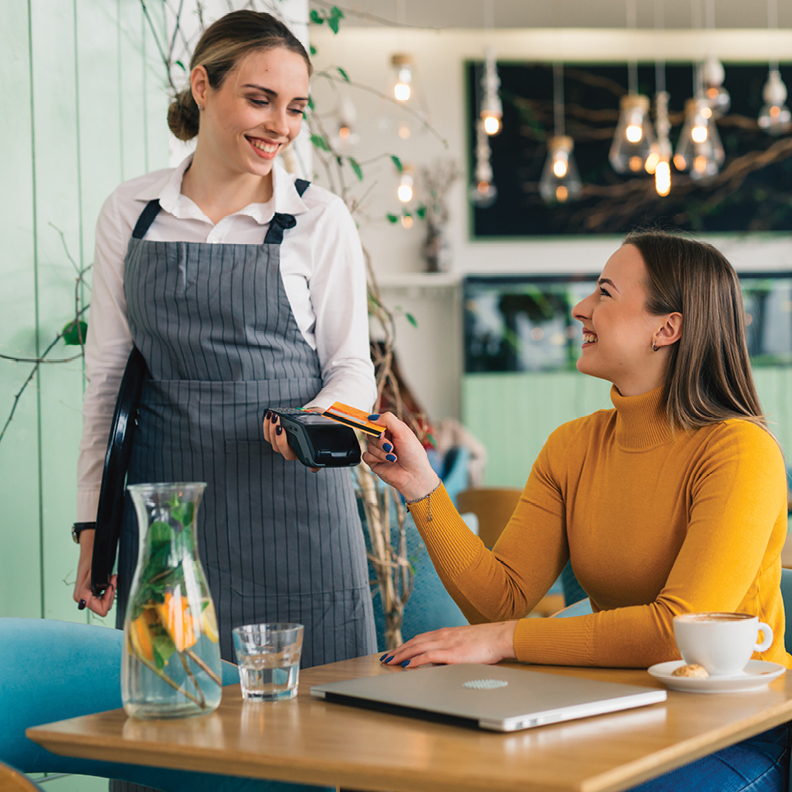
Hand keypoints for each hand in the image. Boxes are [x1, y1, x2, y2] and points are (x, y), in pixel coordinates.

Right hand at [73, 529, 116, 616]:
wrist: (91, 551)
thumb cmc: (93, 560)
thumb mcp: (92, 574)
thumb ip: (87, 590)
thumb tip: (82, 604)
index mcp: (81, 597)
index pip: (102, 610)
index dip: (109, 598)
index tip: (110, 584)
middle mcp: (82, 599)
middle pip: (104, 606)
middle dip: (110, 593)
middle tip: (112, 578)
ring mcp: (85, 597)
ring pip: (104, 602)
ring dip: (110, 590)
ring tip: (110, 577)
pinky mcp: (89, 593)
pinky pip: (102, 597)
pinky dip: (107, 589)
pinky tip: (108, 579)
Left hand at [262, 408, 321, 471]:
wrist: (320, 419)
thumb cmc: (322, 429)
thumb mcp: (324, 437)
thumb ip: (321, 453)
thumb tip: (314, 469)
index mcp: (299, 454)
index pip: (287, 453)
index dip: (281, 442)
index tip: (281, 428)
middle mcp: (289, 450)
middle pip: (276, 445)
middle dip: (273, 431)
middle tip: (276, 418)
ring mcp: (282, 442)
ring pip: (270, 439)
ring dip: (268, 426)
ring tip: (272, 415)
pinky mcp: (277, 434)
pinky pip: (267, 433)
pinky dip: (266, 424)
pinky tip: (268, 415)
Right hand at [361, 412, 439, 500]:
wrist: (414, 476)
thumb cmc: (413, 454)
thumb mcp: (403, 432)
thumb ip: (388, 420)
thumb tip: (372, 417)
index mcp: (392, 430)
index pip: (377, 422)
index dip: (375, 426)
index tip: (380, 431)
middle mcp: (385, 439)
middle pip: (371, 433)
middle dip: (381, 441)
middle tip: (391, 447)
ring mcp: (379, 451)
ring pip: (369, 445)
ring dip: (382, 452)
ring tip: (394, 457)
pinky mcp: (374, 462)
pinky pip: (366, 455)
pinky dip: (376, 458)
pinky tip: (387, 462)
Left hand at [380, 622, 518, 668]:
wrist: (499, 637)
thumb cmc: (487, 641)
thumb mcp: (465, 642)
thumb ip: (453, 648)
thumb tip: (443, 658)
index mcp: (446, 633)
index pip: (420, 638)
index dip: (405, 645)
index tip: (395, 651)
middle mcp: (442, 636)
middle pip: (414, 642)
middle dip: (398, 650)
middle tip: (385, 657)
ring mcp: (446, 643)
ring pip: (417, 648)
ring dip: (401, 654)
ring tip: (390, 661)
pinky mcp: (451, 653)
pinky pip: (428, 656)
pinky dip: (415, 660)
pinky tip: (407, 665)